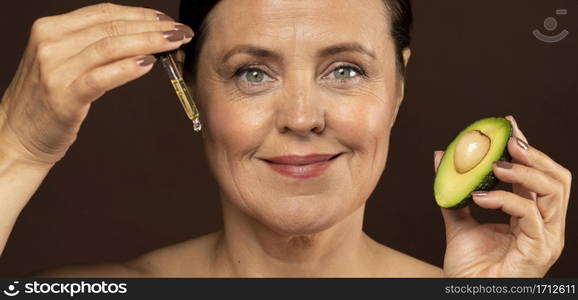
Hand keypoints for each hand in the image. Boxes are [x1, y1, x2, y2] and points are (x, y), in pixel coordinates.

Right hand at [0, 3, 192, 165]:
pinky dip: (128, 68)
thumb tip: (139, 37)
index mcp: (50, 29)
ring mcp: (54, 69)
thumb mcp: (62, 62)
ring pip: (111, 47)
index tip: (166, 20)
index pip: (104, 12)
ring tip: (174, 45)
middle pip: (112, 27)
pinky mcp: (63, 97)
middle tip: (180, 32)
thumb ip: (91, 46)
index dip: (140, 14)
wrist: (17, 137)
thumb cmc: (46, 100)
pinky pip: (102, 77)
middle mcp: (50, 43)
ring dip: (149, 43)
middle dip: (153, 27)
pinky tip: (149, 65)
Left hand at [435, 115, 571, 276]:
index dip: (527, 147)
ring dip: (524, 172)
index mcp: (532, 217)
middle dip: (534, 153)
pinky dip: (505, 199)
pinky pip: (529, 215)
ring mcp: (547, 238)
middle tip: (508, 139)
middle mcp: (546, 225)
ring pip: (553, 191)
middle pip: (558, 178)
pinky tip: (480, 197)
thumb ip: (455, 190)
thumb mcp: (459, 222)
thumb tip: (442, 156)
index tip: (507, 124)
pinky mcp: (540, 250)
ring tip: (495, 165)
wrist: (466, 294)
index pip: (539, 174)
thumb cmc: (469, 268)